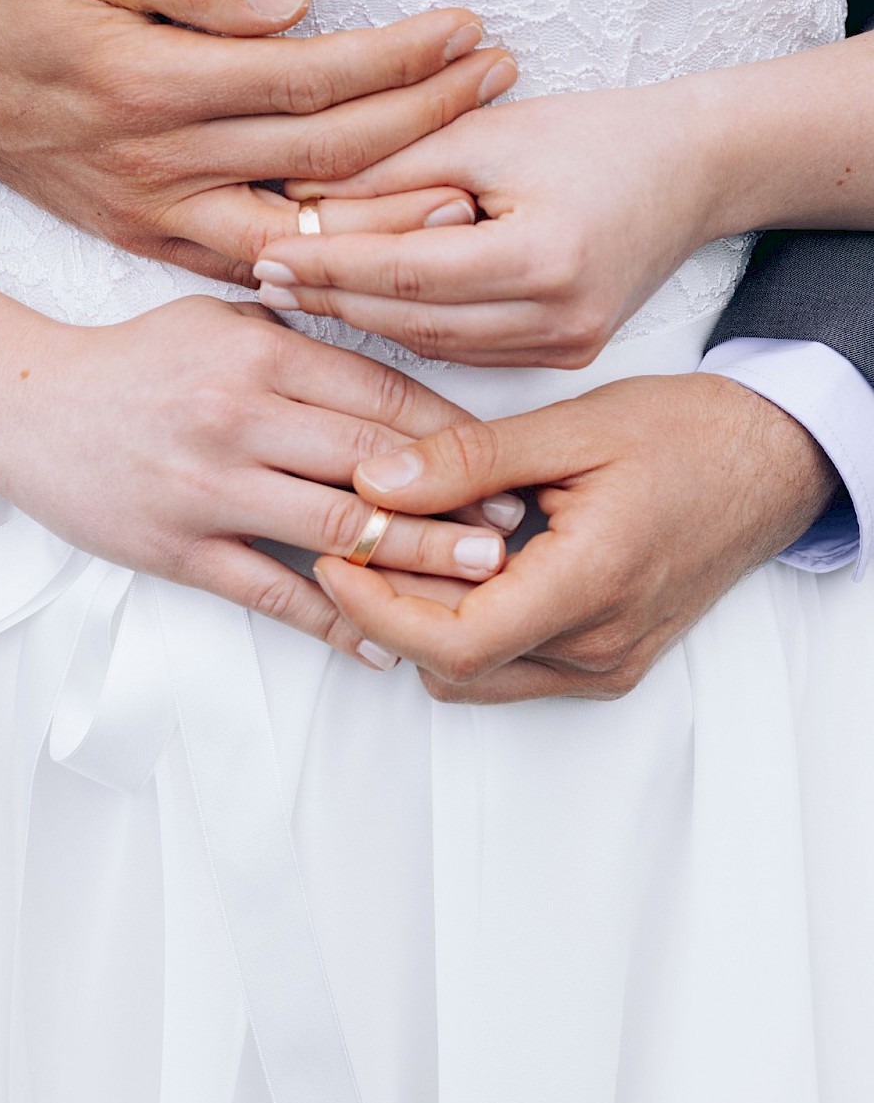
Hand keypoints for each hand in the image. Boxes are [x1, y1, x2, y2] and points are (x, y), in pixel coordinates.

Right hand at [0, 0, 514, 284]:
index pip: (309, 79)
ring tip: (476, 189)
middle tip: (498, 82)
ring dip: (392, 216)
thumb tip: (295, 2)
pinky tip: (387, 255)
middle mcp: (163, 166)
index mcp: (151, 88)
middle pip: (325, 157)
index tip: (465, 32)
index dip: (398, 57)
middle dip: (425, 118)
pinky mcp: (154, 246)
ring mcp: (160, 218)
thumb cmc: (4, 10)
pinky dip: (324, 263)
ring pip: (301, 233)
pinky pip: (257, 267)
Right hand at [0, 294, 514, 669]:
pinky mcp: (178, 548)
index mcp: (261, 356)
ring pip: (338, 530)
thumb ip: (301, 341)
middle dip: (456, 500)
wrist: (27, 406)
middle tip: (517, 529)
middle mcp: (243, 418)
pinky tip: (380, 645)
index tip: (504, 460)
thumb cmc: (135, 362)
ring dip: (417, 560)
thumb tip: (391, 366)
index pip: (383, 397)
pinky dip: (332, 622)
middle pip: (376, 464)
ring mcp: (210, 487)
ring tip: (478, 584)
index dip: (454, 434)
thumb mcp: (220, 322)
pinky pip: (271, 591)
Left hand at [253, 78, 719, 364]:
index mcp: (546, 259)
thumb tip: (300, 194)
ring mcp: (566, 348)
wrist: (695, 169)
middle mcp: (560, 320)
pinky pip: (465, 351)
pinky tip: (362, 305)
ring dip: (363, 317)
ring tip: (295, 291)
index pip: (408, 272)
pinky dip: (411, 327)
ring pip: (434, 345)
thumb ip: (396, 166)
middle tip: (258, 279)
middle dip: (332, 298)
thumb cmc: (598, 134)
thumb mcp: (492, 134)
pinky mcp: (565, 357)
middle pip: (413, 320)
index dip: (329, 265)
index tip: (264, 254)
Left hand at [309, 373, 838, 697]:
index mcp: (593, 582)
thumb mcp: (574, 428)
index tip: (334, 556)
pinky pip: (513, 668)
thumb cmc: (688, 435)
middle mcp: (601, 644)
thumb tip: (376, 482)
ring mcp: (608, 661)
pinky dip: (469, 628)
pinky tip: (458, 568)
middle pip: (455, 665)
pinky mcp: (610, 661)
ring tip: (407, 546)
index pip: (454, 642)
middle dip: (391, 607)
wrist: (769, 462)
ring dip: (428, 622)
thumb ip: (469, 459)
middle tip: (360, 535)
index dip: (376, 609)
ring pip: (479, 675)